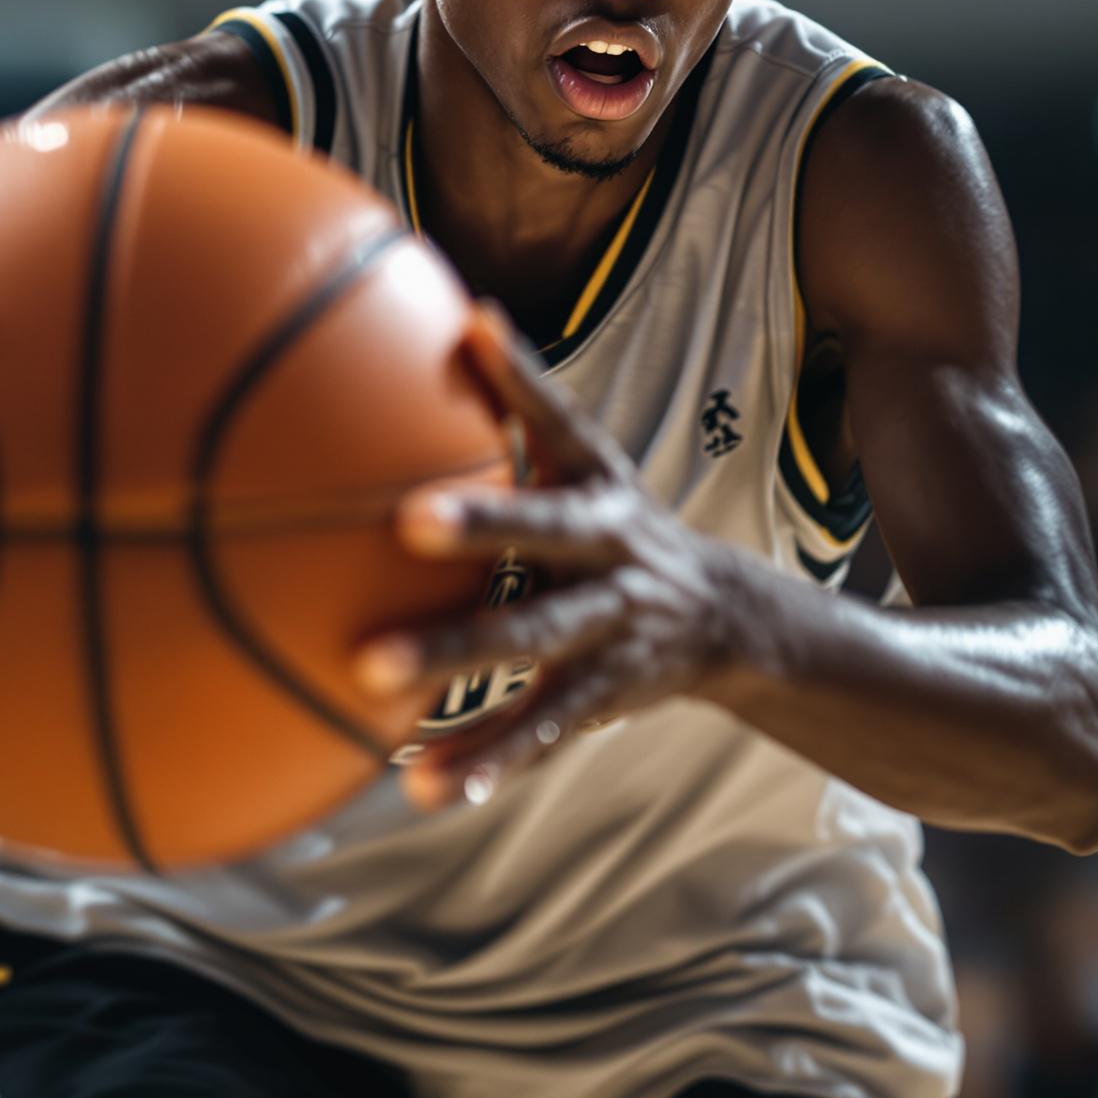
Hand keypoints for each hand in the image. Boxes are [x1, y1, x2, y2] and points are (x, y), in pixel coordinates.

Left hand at [360, 308, 761, 808]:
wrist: (727, 616)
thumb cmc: (619, 520)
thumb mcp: (588, 459)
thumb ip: (526, 398)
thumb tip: (472, 311)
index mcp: (597, 485)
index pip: (557, 421)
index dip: (518, 379)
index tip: (471, 331)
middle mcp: (608, 549)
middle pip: (544, 534)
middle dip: (481, 527)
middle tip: (402, 519)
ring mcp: (608, 625)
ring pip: (531, 644)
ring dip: (456, 661)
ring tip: (369, 674)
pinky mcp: (600, 693)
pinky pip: (538, 728)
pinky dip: (485, 758)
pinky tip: (426, 786)